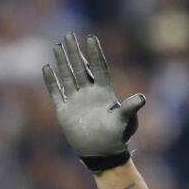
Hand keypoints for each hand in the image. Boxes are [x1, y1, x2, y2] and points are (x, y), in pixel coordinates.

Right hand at [42, 32, 145, 171]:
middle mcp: (89, 94)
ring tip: (57, 46)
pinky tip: (46, 68)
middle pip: (80, 68)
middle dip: (75, 52)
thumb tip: (142, 97)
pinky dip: (51, 81)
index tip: (91, 38)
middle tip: (69, 35)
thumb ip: (130, 108)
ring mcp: (76, 101)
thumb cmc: (115, 138)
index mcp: (104, 93)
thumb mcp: (124, 121)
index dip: (95, 54)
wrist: (101, 154)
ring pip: (67, 76)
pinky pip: (56, 92)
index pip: (98, 68)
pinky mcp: (65, 111)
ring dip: (62, 62)